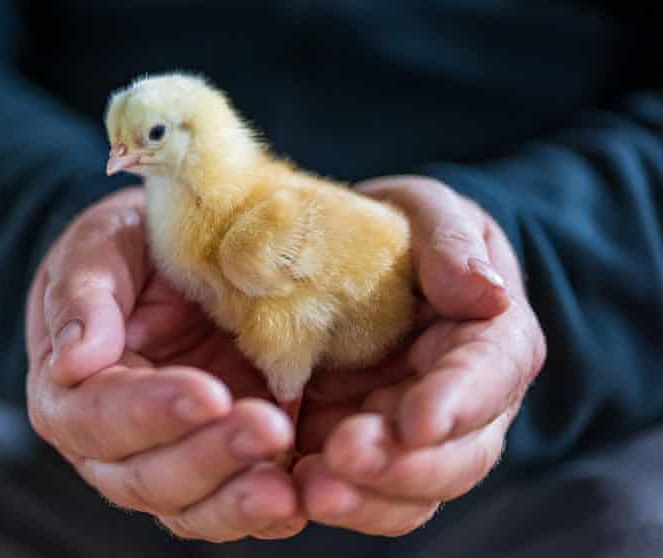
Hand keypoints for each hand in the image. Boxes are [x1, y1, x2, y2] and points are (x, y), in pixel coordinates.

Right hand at [25, 188, 305, 542]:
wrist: (187, 255)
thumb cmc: (134, 245)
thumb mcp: (101, 245)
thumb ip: (83, 296)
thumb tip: (72, 362)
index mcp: (69, 392)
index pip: (97, 419)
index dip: (150, 412)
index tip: (208, 394)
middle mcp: (112, 445)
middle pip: (146, 478)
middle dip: (208, 458)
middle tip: (267, 428)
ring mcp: (171, 460)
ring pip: (192, 508)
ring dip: (239, 502)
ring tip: (288, 490)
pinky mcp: (223, 465)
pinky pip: (237, 508)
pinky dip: (270, 512)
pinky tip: (303, 497)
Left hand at [293, 176, 545, 535]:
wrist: (342, 261)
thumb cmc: (393, 228)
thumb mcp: (421, 209)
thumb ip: (449, 240)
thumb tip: (488, 292)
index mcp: (489, 337)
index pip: (491, 374)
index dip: (459, 402)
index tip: (418, 420)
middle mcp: (462, 402)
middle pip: (460, 455)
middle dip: (405, 465)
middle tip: (344, 456)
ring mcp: (409, 436)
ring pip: (411, 492)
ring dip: (366, 497)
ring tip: (311, 488)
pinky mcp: (363, 456)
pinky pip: (360, 496)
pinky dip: (333, 499)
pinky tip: (291, 490)